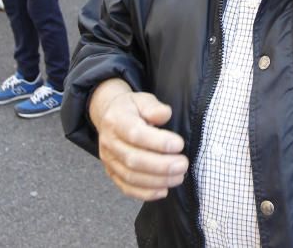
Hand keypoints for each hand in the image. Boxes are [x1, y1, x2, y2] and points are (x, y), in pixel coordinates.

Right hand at [90, 82, 187, 200]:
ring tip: (178, 177)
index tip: (179, 144)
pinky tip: (163, 190)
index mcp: (117, 120)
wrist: (109, 115)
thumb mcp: (143, 99)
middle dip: (161, 165)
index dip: (158, 142)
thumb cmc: (131, 108)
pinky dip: (145, 193)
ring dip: (157, 180)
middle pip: (133, 159)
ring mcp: (109, 160)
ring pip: (130, 176)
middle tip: (183, 164)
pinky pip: (126, 188)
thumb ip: (154, 107)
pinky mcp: (112, 173)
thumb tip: (164, 115)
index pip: (135, 134)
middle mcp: (109, 142)